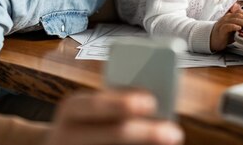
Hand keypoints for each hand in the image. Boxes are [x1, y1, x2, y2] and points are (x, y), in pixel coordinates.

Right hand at [43, 89, 183, 144]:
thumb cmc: (86, 123)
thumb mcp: (89, 109)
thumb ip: (114, 105)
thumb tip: (155, 107)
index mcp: (72, 108)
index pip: (96, 104)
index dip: (123, 103)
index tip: (151, 101)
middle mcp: (68, 134)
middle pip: (113, 133)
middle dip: (146, 133)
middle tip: (175, 133)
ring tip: (169, 143)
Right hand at [210, 3, 242, 52]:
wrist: (213, 40)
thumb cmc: (224, 35)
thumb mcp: (234, 29)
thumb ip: (241, 26)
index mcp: (230, 16)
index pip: (240, 12)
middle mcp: (226, 18)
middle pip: (239, 15)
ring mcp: (223, 23)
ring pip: (235, 19)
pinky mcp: (221, 29)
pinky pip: (228, 26)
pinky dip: (234, 26)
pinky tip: (239, 28)